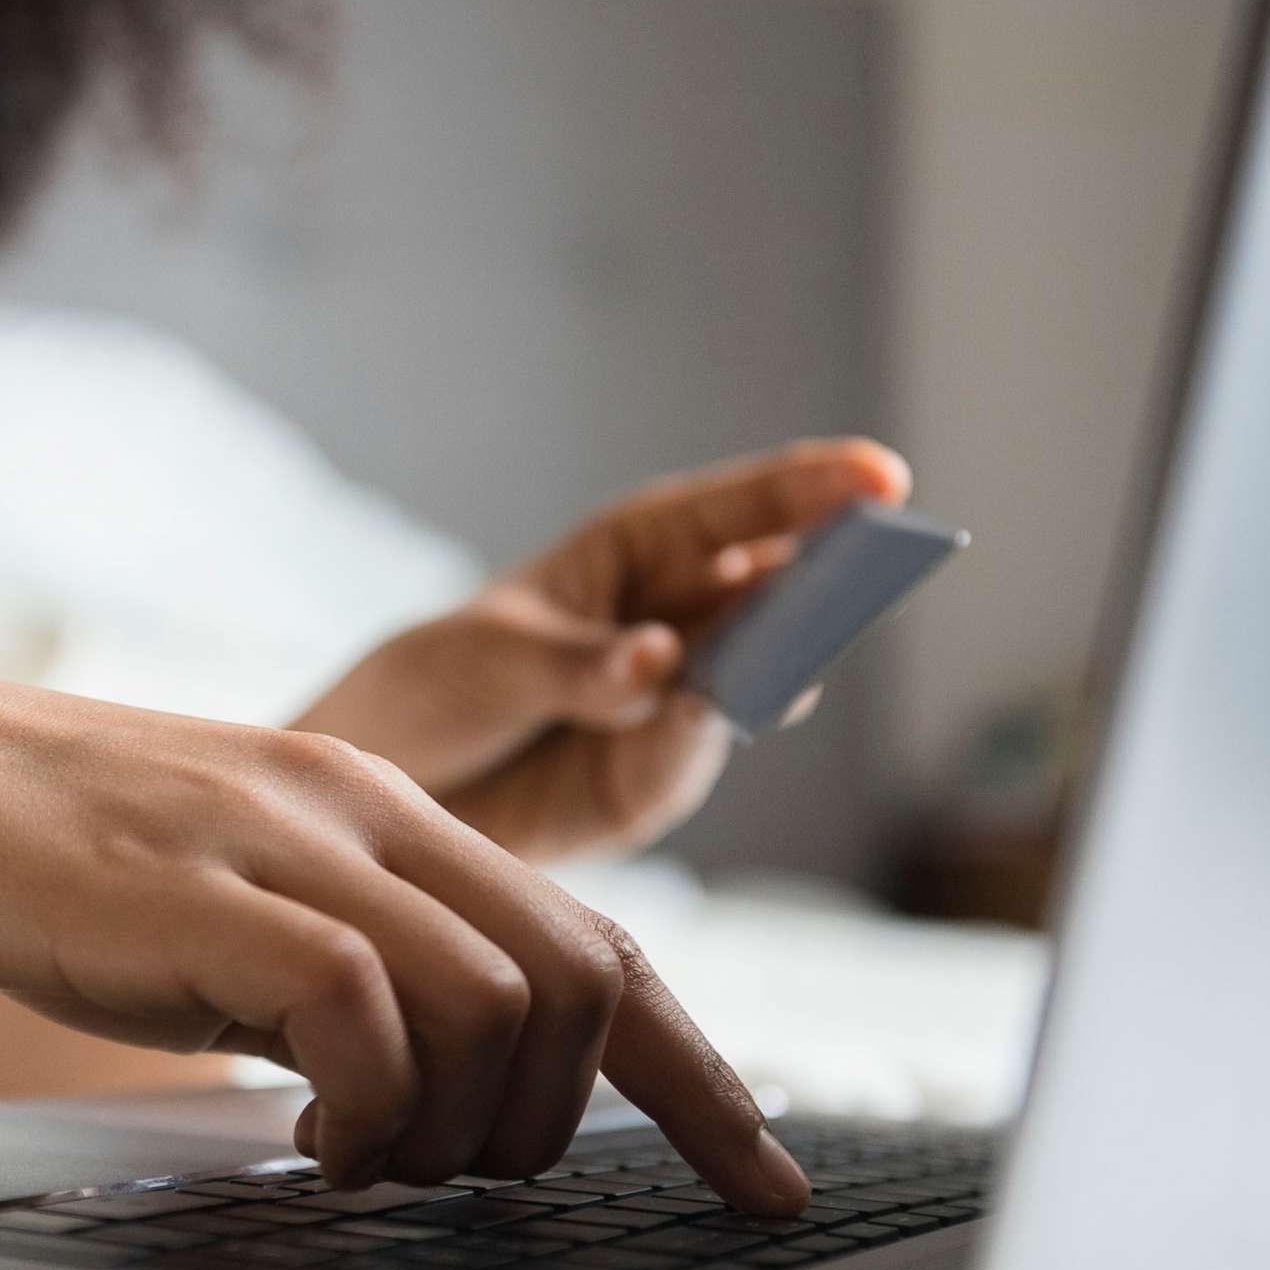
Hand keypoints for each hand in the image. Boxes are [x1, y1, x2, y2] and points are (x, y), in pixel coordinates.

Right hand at [0, 675, 807, 1208]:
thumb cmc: (46, 869)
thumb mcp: (235, 907)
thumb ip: (349, 963)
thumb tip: (444, 1080)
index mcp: (384, 812)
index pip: (599, 944)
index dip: (699, 1074)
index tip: (764, 1178)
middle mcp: (362, 809)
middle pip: (582, 981)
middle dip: (564, 1124)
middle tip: (449, 1172)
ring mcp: (282, 842)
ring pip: (494, 1002)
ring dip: (450, 1128)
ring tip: (349, 1152)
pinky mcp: (194, 892)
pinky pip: (362, 1008)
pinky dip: (361, 1105)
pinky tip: (293, 1131)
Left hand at [294, 439, 912, 863]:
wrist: (385, 791)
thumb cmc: (432, 689)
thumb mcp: (488, 660)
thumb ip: (578, 664)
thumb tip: (665, 664)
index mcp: (634, 554)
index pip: (734, 514)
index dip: (809, 490)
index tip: (884, 478)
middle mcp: (673, 625)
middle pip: (772, 598)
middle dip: (825, 585)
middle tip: (875, 570)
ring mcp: (673, 709)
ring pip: (750, 684)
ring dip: (773, 669)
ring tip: (785, 661)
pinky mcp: (653, 785)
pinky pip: (687, 762)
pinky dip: (688, 745)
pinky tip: (687, 722)